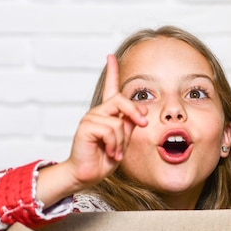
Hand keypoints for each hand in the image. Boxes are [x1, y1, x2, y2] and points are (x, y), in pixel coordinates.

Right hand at [36, 55, 147, 205]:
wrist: (88, 174)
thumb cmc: (105, 159)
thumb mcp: (123, 140)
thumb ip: (129, 125)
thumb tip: (140, 112)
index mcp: (107, 113)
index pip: (109, 88)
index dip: (111, 72)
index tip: (111, 56)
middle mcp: (98, 112)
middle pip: (121, 100)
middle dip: (135, 112)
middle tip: (144, 124)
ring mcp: (90, 118)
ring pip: (118, 122)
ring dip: (121, 142)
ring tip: (114, 152)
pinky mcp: (85, 127)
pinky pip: (110, 131)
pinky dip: (114, 145)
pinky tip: (108, 152)